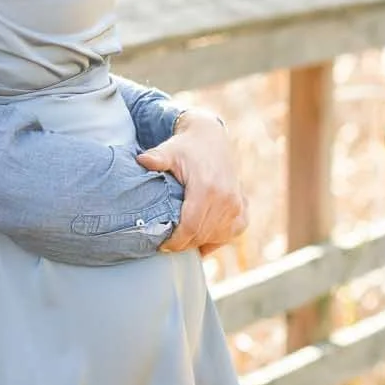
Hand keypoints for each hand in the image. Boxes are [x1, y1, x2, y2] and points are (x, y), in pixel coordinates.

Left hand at [139, 111, 246, 253]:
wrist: (211, 138)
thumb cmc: (187, 148)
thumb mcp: (169, 151)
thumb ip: (156, 158)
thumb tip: (141, 160)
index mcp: (207, 189)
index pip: (191, 227)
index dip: (176, 241)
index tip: (163, 245)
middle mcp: (226, 199)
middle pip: (202, 235)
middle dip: (184, 244)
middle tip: (169, 245)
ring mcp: (237, 205)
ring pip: (217, 237)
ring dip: (200, 242)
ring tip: (183, 240)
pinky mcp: (243, 208)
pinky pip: (232, 232)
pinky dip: (218, 238)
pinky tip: (204, 237)